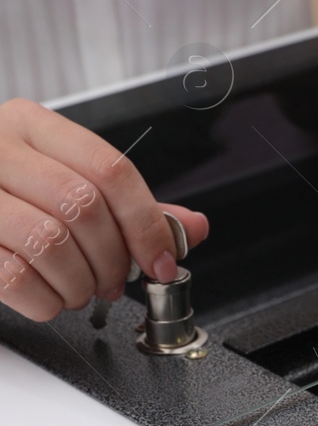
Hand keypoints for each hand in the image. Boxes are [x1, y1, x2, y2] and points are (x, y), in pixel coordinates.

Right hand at [0, 99, 207, 321]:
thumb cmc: (0, 193)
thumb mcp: (60, 180)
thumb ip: (124, 204)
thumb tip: (191, 228)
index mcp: (29, 124)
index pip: (110, 169)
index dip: (147, 224)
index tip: (163, 260)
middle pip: (82, 206)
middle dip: (112, 259)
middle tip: (114, 282)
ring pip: (48, 241)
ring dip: (78, 283)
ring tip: (79, 290)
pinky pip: (11, 276)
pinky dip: (43, 301)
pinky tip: (48, 299)